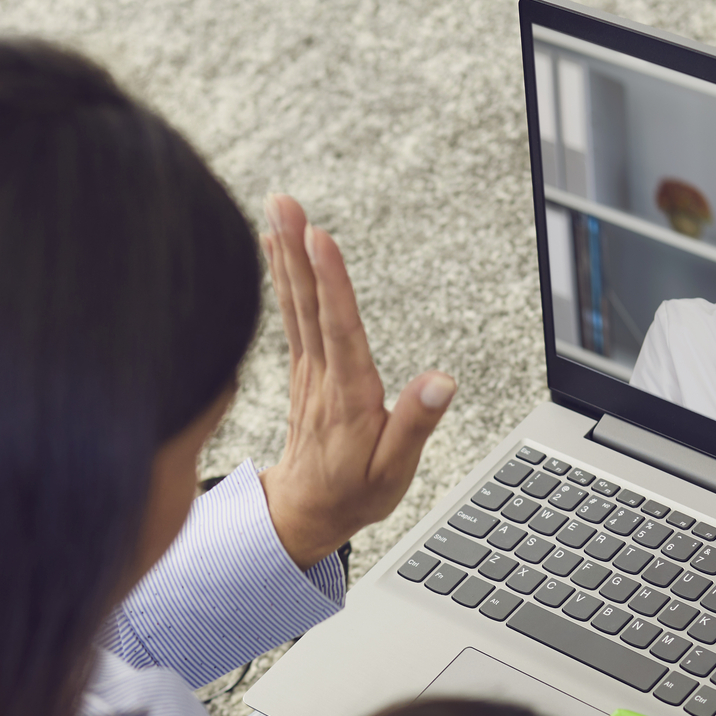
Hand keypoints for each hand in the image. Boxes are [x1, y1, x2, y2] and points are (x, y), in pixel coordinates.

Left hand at [257, 195, 455, 568]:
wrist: (305, 512)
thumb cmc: (355, 492)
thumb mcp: (394, 471)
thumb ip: (415, 424)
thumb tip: (441, 382)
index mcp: (349, 397)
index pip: (339, 331)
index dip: (331, 283)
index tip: (320, 238)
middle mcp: (322, 376)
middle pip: (310, 305)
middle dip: (298, 251)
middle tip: (286, 203)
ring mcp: (307, 369)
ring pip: (296, 303)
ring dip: (285, 253)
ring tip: (278, 208)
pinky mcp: (302, 367)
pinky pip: (291, 312)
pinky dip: (282, 275)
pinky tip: (274, 244)